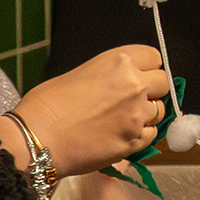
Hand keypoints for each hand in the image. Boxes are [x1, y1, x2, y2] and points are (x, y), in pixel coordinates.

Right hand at [13, 45, 172, 175]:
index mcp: (119, 62)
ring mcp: (136, 116)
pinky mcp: (133, 142)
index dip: (148, 67)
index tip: (142, 74)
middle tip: (132, 99)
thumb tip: (120, 82)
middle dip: (151, 90)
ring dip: (147, 114)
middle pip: (163, 83)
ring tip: (122, 119)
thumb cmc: (46, 106)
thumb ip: (109, 75)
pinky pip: (150, 136)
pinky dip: (140, 135)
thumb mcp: (80, 73)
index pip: (154, 57)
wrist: (36, 138)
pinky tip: (120, 134)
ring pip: (160, 111)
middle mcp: (134, 86)